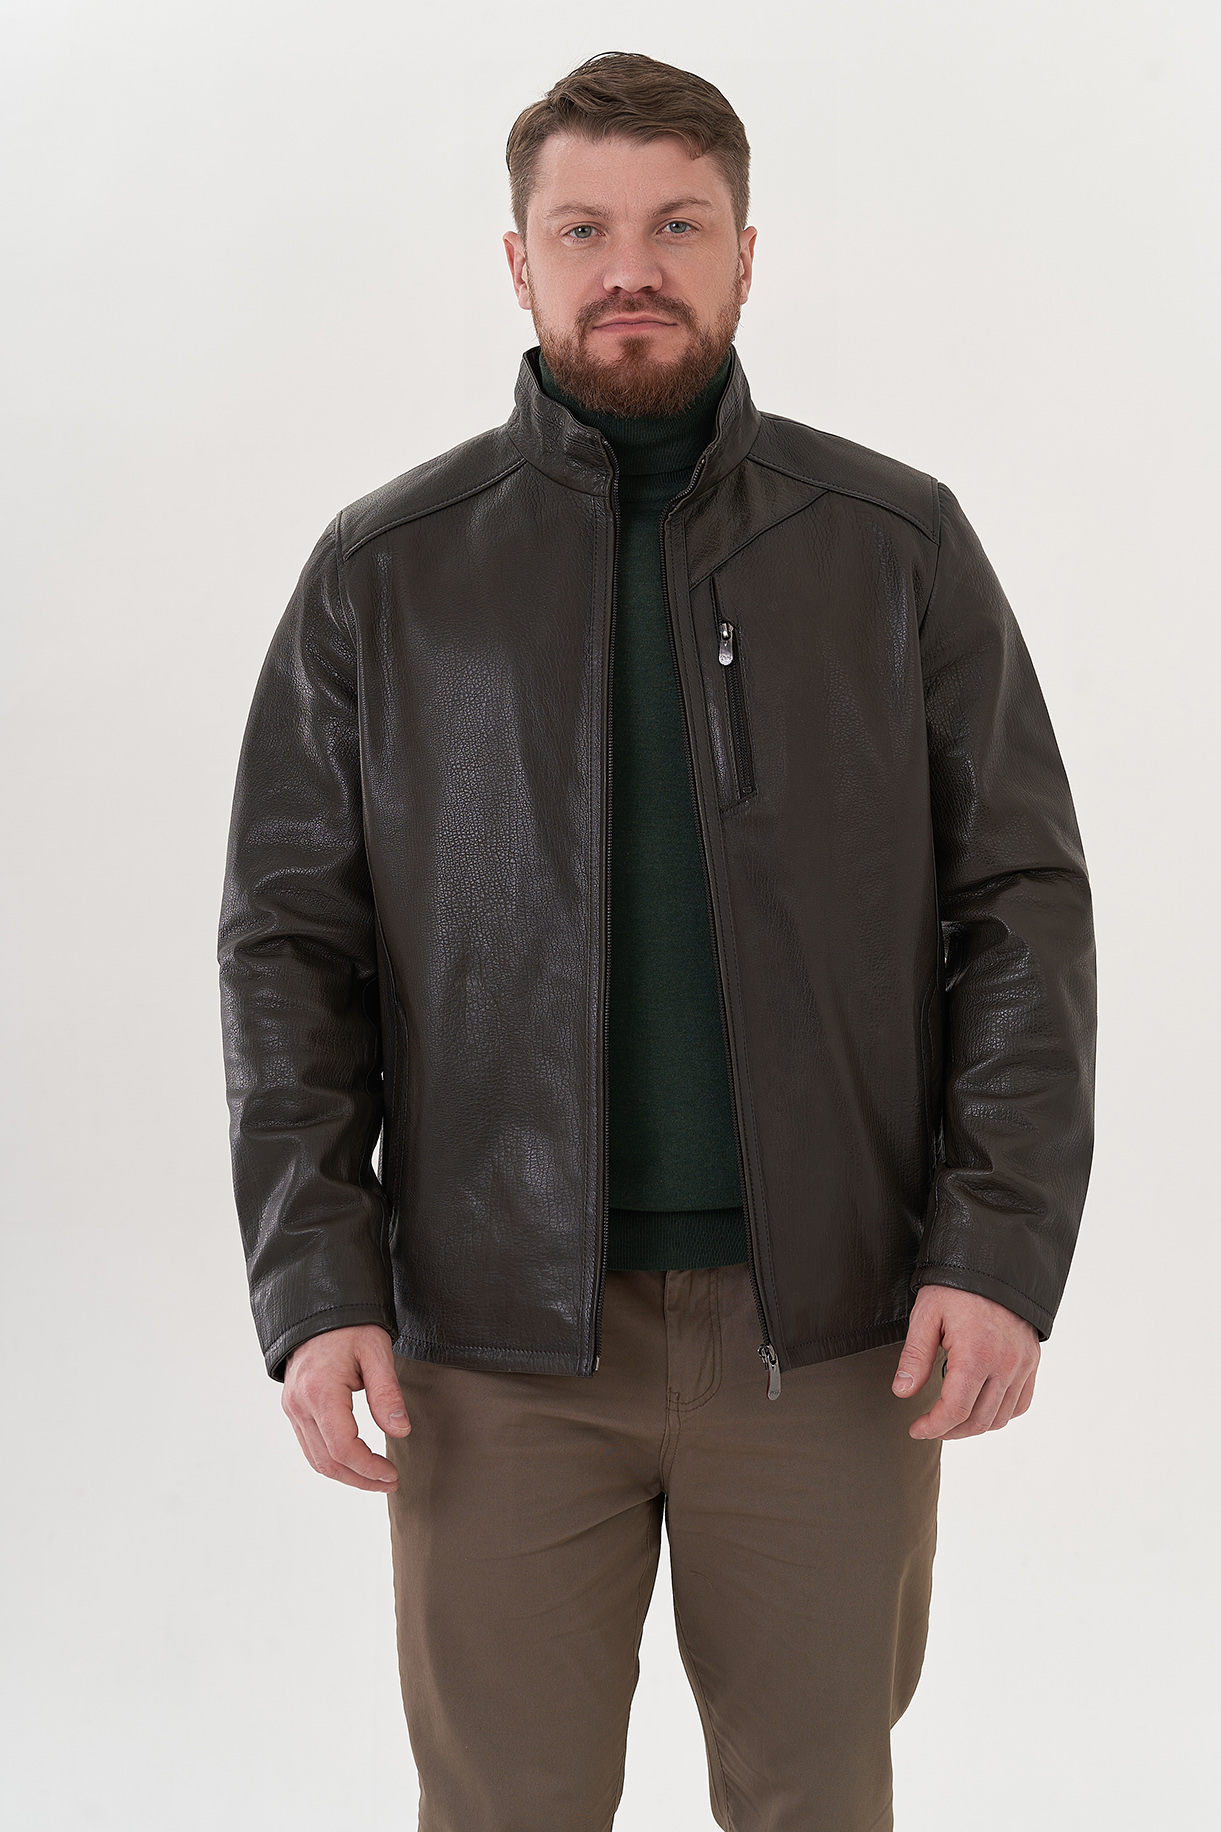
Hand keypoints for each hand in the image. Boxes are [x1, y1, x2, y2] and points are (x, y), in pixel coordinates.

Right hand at [282, 1324, 410, 1490]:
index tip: (392, 1474)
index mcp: (320, 1392)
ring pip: (316, 1459)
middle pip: (327, 1461)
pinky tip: (355, 1462)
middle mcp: (299, 1404)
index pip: (343, 1448)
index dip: (369, 1468)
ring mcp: (292, 1407)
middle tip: (389, 1481)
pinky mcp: (293, 1408)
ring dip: (346, 1475)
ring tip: (376, 1477)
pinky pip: (310, 1446)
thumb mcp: (377, 1352)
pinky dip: (332, 1461)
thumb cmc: (351, 1326)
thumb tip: (400, 1431)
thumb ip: (387, 1393)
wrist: (320, 1308)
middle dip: (360, 1479)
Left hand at [893, 1285, 1039, 1440]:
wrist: (994, 1262)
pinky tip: (982, 1407)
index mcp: (976, 1353)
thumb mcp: (926, 1315)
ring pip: (1002, 1417)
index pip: (955, 1409)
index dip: (933, 1427)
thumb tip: (902, 1392)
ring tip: (952, 1420)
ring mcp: (1022, 1364)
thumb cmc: (957, 1285)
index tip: (917, 1429)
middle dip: (951, 1430)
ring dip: (975, 1426)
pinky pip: (1021, 1402)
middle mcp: (1005, 1363)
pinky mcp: (1031, 1360)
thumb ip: (915, 1357)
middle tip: (931, 1427)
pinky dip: (1001, 1414)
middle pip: (979, 1420)